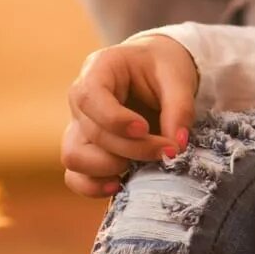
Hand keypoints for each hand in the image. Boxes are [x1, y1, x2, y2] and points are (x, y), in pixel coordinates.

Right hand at [61, 36, 198, 196]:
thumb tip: (178, 145)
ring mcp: (79, 125)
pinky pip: (75, 176)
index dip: (114, 119)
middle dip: (131, 148)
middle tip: (167, 151)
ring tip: (141, 166)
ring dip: (108, 168)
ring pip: (74, 157)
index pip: (90, 96)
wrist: (157, 71)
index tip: (145, 129)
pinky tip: (121, 184)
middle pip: (92, 132)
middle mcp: (81, 98)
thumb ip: (180, 107)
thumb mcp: (177, 76)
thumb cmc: (163, 67)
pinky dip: (94, 186)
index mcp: (99, 68)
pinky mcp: (86, 149)